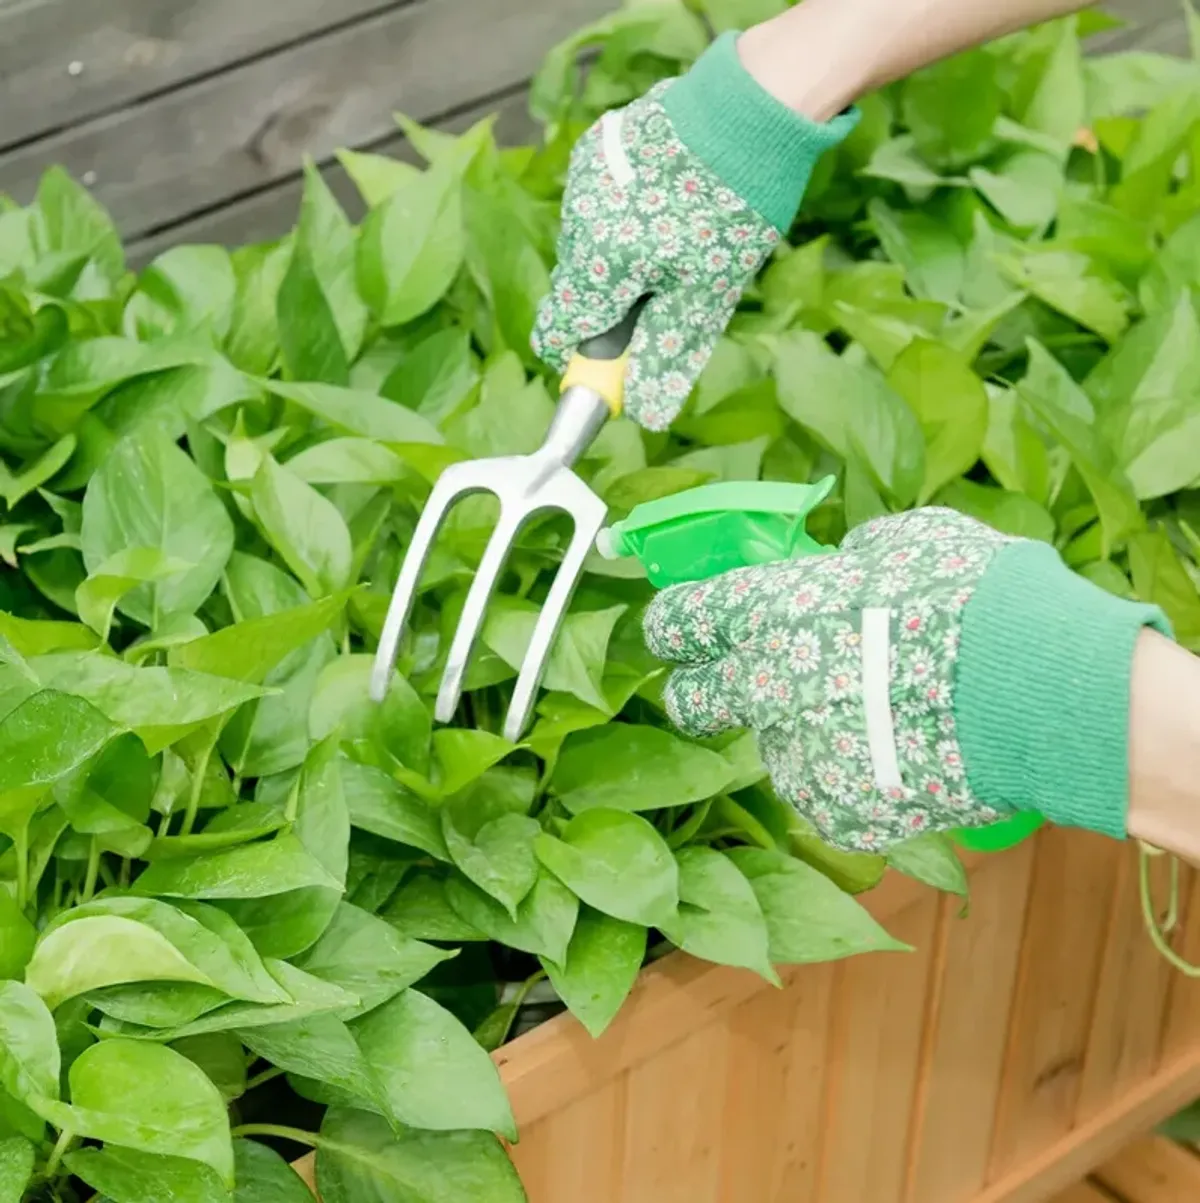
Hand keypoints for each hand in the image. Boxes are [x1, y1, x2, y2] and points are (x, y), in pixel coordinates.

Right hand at [532, 34, 856, 430]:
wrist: (753, 105)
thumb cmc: (732, 209)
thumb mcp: (706, 295)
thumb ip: (666, 355)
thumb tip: (645, 414)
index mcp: (599, 264)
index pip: (558, 332)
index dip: (582, 358)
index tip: (611, 364)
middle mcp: (578, 223)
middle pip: (578, 289)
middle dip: (614, 304)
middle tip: (668, 291)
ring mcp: (584, 181)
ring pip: (589, 246)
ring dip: (621, 258)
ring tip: (677, 237)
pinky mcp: (598, 149)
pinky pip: (599, 205)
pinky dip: (624, 217)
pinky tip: (666, 203)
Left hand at [644, 509, 1169, 851]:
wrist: (1039, 691)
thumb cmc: (974, 596)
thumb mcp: (902, 544)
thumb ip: (848, 564)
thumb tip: (838, 572)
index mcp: (766, 612)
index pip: (680, 620)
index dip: (676, 624)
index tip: (680, 629)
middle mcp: (763, 689)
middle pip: (690, 701)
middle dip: (701, 691)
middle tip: (733, 683)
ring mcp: (799, 758)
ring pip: (776, 747)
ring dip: (805, 732)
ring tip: (877, 718)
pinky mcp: (841, 813)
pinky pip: (831, 788)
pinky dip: (855, 774)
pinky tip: (903, 753)